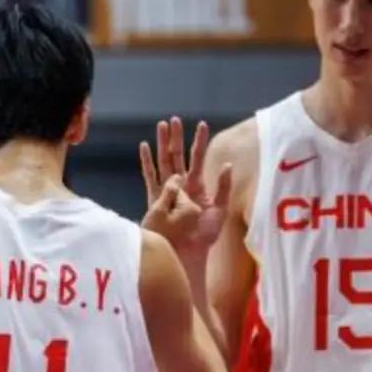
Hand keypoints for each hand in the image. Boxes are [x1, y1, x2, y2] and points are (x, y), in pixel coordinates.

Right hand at [140, 118, 231, 252]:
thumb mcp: (220, 210)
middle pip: (177, 155)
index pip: (197, 158)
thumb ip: (223, 187)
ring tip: (160, 126)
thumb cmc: (205, 234)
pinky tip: (144, 147)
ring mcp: (167, 190)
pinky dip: (146, 162)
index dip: (199, 141)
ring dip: (161, 144)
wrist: (189, 251)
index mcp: (196, 185)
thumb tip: (227, 165)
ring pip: (163, 161)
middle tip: (174, 119)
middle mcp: (181, 184)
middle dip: (176, 137)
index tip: (202, 124)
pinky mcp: (155, 198)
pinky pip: (150, 176)